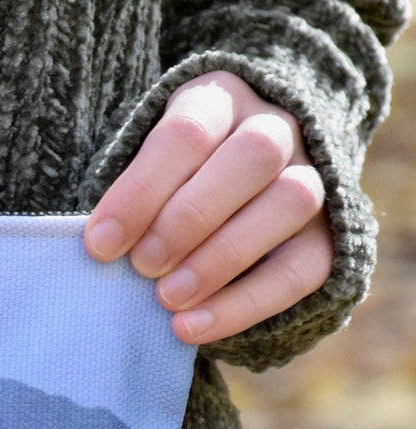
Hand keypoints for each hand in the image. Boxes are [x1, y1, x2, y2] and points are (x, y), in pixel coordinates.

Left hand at [83, 70, 333, 344]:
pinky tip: (192, 327)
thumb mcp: (137, 175)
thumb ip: (127, 202)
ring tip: (167, 298)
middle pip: (253, 156)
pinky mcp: (328, 235)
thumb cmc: (159, 189)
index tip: (100, 244)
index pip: (187, 132)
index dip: (141, 191)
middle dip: (188, 219)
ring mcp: (312, 177)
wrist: (226, 201)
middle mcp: (275, 128)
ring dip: (222, 257)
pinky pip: (303, 268)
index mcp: (218, 101)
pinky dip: (244, 304)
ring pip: (291, 202)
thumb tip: (103, 247)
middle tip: (142, 266)